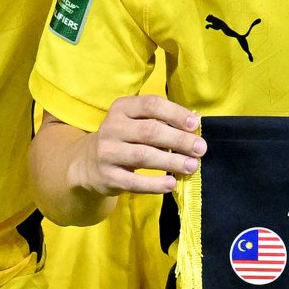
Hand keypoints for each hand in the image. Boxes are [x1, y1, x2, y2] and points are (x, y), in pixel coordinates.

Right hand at [83, 93, 203, 195]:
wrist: (88, 164)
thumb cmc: (124, 139)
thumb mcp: (135, 123)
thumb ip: (160, 122)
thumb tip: (194, 128)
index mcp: (122, 108)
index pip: (151, 104)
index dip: (175, 113)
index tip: (195, 125)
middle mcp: (112, 127)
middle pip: (150, 131)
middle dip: (179, 140)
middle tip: (200, 149)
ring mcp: (107, 152)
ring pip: (143, 156)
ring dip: (171, 161)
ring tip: (192, 166)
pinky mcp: (107, 176)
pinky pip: (134, 181)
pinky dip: (154, 184)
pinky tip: (171, 184)